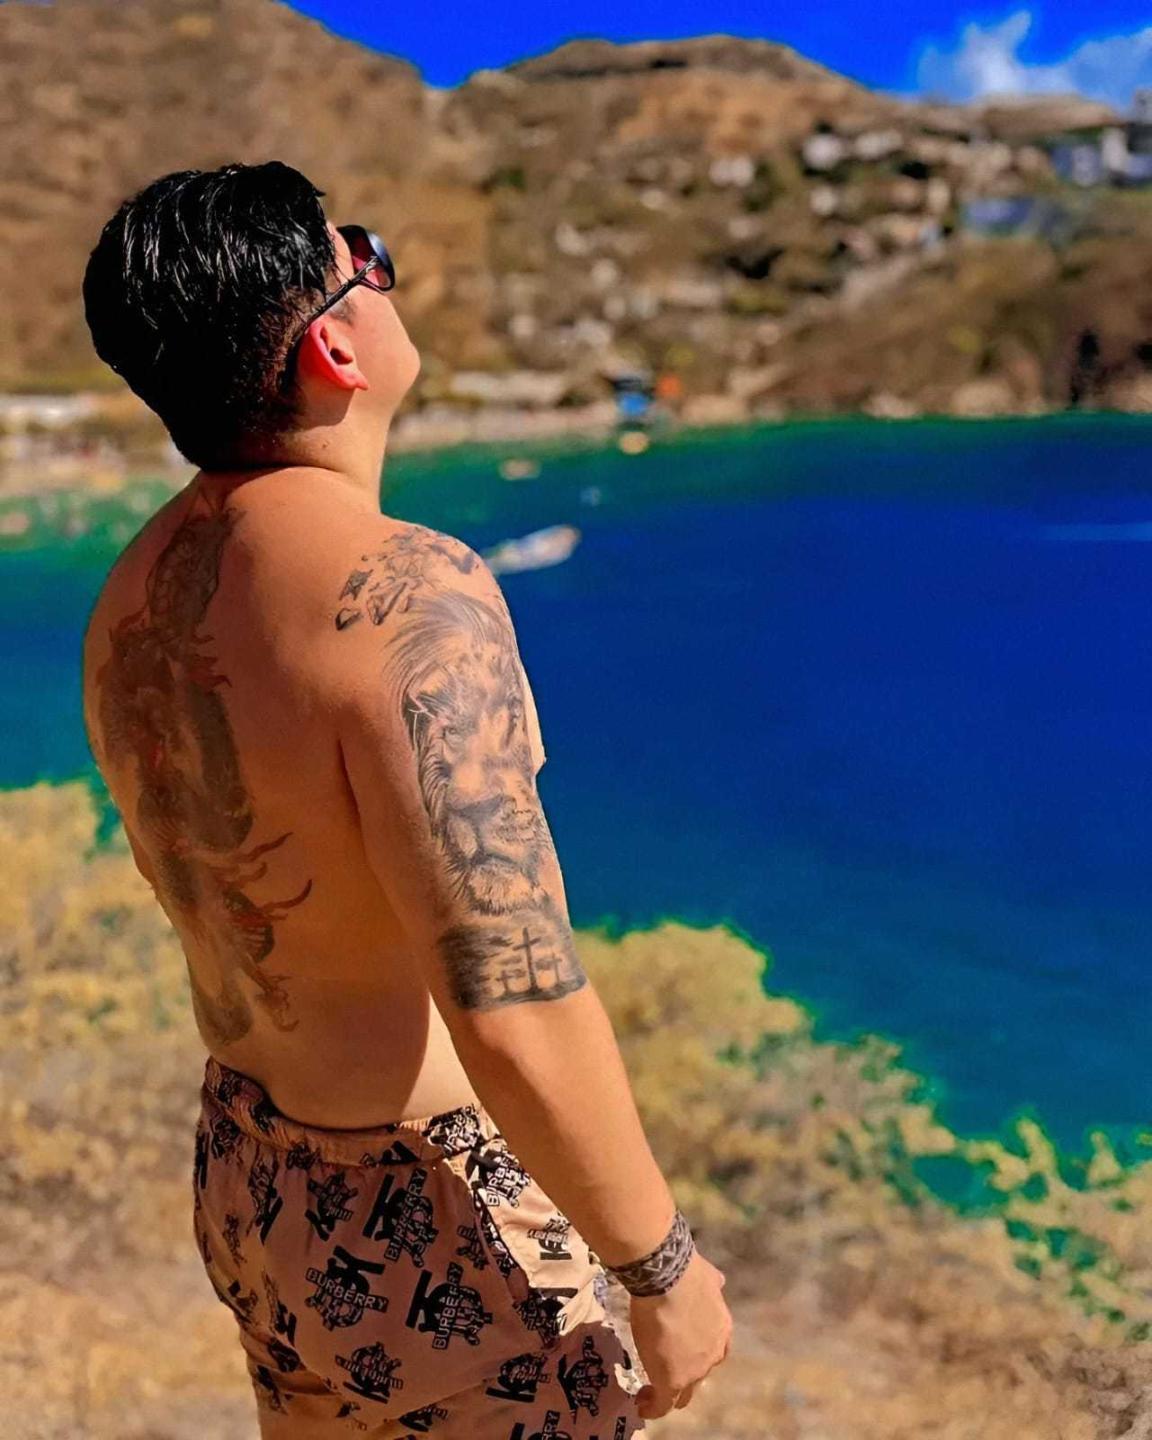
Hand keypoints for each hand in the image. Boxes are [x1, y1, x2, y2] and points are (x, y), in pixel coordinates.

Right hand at [627, 1249, 732, 1420]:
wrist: (668, 1279)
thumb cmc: (685, 1272)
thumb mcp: (708, 1276)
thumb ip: (712, 1284)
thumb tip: (717, 1282)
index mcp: (721, 1329)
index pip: (712, 1350)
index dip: (697, 1352)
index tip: (681, 1349)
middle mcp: (713, 1354)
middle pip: (699, 1373)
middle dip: (684, 1372)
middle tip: (665, 1367)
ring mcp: (694, 1370)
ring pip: (683, 1393)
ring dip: (668, 1391)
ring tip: (650, 1391)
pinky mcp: (672, 1380)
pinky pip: (662, 1403)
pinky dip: (653, 1406)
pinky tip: (642, 1405)